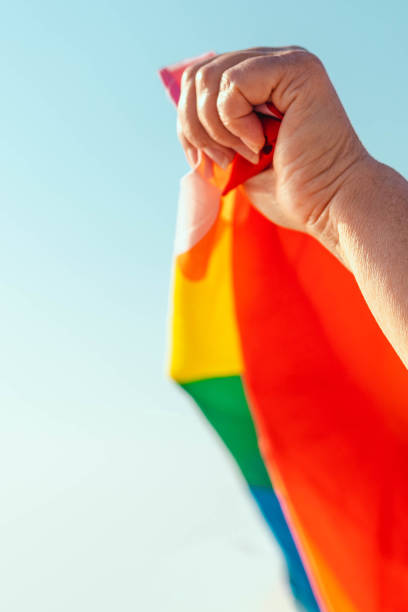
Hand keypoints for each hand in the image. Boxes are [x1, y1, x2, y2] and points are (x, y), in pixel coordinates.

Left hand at [177, 47, 369, 255]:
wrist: (329, 205)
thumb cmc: (290, 190)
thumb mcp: (236, 157)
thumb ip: (213, 130)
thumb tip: (182, 116)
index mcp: (258, 83)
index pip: (198, 81)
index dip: (188, 123)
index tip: (208, 160)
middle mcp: (271, 64)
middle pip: (197, 75)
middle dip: (197, 128)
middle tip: (227, 159)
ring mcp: (285, 62)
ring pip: (209, 78)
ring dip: (217, 129)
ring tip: (248, 153)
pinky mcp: (296, 69)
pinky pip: (232, 84)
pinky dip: (235, 122)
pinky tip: (260, 143)